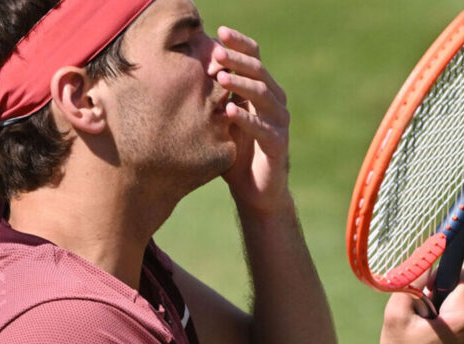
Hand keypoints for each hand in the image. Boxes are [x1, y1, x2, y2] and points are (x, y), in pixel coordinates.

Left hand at [214, 26, 291, 213]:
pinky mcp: (278, 145)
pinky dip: (247, 119)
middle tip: (216, 53)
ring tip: (220, 77)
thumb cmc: (235, 153)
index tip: (219, 31)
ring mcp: (279, 123)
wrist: (255, 192)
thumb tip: (184, 68)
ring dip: (241, 84)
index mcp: (262, 91)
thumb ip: (212, 97)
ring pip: (264, 95)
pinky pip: (264, 128)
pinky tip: (229, 112)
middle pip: (260, 71)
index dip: (239, 44)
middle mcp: (274, 102)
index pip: (255, 58)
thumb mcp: (220, 120)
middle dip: (237, 59)